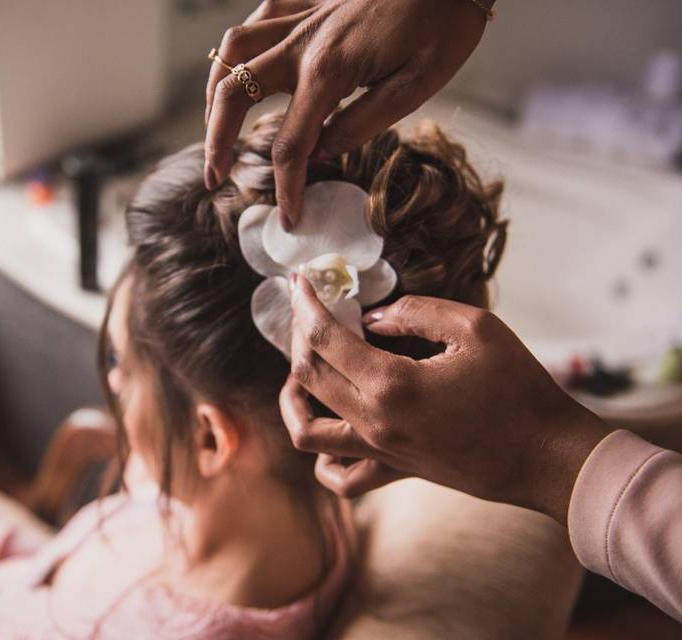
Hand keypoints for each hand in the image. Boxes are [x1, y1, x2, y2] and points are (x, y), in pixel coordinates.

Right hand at [204, 0, 490, 227]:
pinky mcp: (308, 2)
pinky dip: (240, 47)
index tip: (289, 218)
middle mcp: (302, 43)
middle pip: (233, 94)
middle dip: (215, 141)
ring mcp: (301, 19)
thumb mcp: (414, 87)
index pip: (291, 144)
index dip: (286, 187)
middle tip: (214, 178)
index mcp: (328, 72)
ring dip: (214, 93)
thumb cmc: (443, 26)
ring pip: (232, 52)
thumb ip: (359, 124)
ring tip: (213, 126)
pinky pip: (258, 20)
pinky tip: (242, 67)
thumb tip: (320, 153)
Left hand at [280, 275, 611, 524]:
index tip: (299, 280)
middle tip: (313, 312)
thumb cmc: (519, 390)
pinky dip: (322, 454)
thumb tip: (373, 317)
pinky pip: (339, 476)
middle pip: (306, 377)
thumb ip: (416, 312)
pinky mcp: (392, 472)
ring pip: (306, 431)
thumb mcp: (477, 329)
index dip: (306, 304)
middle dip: (300, 336)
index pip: (325, 338)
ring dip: (294, 398)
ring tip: (306, 370)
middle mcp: (374, 423)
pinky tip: (333, 425)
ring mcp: (379, 452)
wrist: (545, 456)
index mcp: (391, 384)